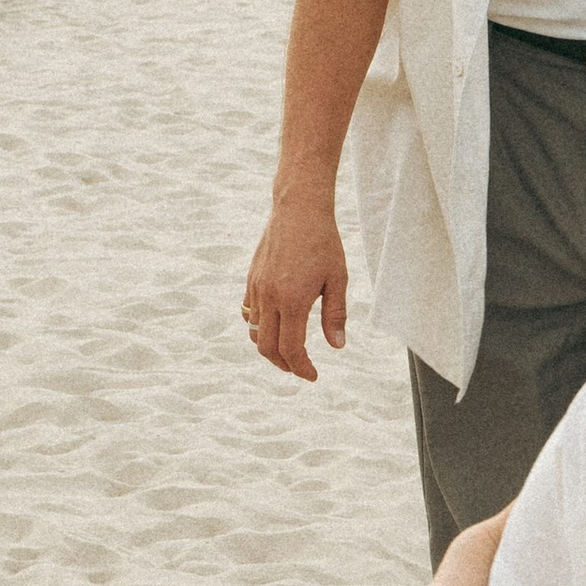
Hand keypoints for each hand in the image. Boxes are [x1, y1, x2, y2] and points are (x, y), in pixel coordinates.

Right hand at [242, 194, 346, 381]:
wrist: (298, 209)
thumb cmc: (323, 242)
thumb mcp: (337, 279)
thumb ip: (335, 315)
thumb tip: (337, 346)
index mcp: (293, 300)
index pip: (291, 348)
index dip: (301, 368)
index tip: (312, 376)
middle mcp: (269, 297)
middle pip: (267, 347)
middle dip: (284, 364)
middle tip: (300, 368)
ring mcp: (256, 288)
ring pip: (254, 332)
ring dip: (270, 348)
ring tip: (288, 350)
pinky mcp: (251, 279)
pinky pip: (248, 313)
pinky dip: (259, 327)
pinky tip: (275, 325)